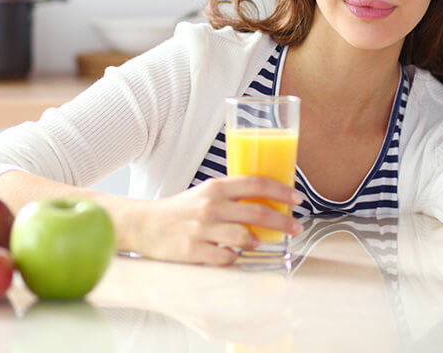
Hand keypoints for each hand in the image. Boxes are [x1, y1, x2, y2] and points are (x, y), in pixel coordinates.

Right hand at [132, 176, 302, 265]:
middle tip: (296, 228)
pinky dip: (235, 258)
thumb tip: (268, 200)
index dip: (281, 191)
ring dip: (257, 241)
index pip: (256, 184)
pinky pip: (226, 257)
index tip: (298, 199)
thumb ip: (232, 195)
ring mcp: (202, 229)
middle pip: (258, 212)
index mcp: (216, 187)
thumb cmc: (181, 210)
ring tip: (259, 242)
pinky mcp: (192, 250)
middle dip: (283, 221)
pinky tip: (234, 256)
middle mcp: (211, 205)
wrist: (144, 225)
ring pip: (244, 237)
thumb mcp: (206, 193)